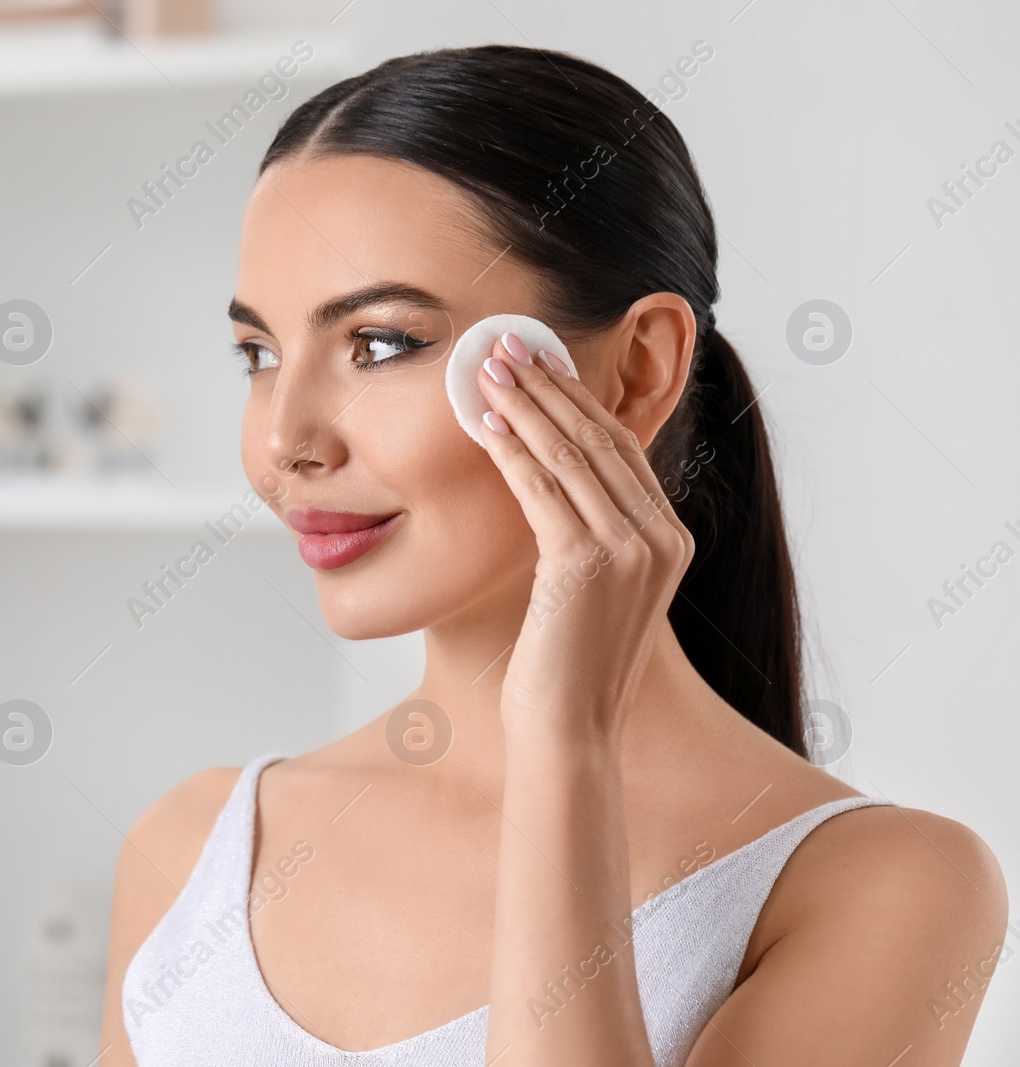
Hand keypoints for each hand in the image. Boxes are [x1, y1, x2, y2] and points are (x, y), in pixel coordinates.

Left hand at [474, 331, 693, 744]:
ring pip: (571, 454)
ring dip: (525, 404)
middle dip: (551, 386)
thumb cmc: (565, 670)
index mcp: (669, 542)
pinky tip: (486, 421)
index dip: (580, 401)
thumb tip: (548, 487)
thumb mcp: (589, 593)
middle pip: (601, 440)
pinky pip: (543, 487)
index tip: (543, 363)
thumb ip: (588, 540)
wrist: (568, 732)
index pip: (622, 451)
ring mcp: (632, 550)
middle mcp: (662, 540)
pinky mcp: (588, 562)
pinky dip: (512, 449)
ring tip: (489, 367)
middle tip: (509, 344)